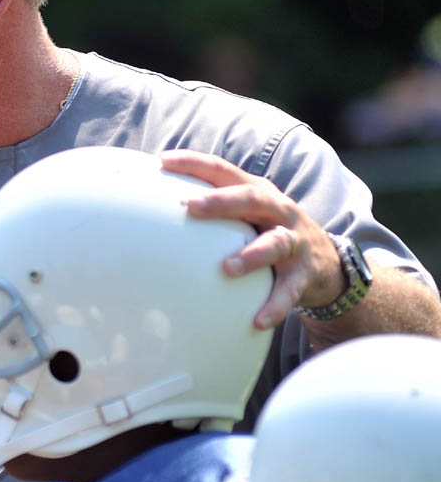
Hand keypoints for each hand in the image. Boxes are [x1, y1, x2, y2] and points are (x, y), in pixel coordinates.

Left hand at [161, 150, 344, 328]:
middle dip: (221, 202)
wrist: (326, 262)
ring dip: (251, 255)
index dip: (194, 163)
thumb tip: (155, 208)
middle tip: (190, 207)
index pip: (223, 171)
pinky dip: (275, 305)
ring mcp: (294, 240)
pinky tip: (257, 320)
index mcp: (257, 192)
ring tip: (226, 268)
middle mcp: (278, 210)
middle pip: (251, 198)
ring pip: (275, 243)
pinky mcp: (304, 273)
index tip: (163, 161)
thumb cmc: (268, 233)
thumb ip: (214, 208)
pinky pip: (289, 290)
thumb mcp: (246, 215)